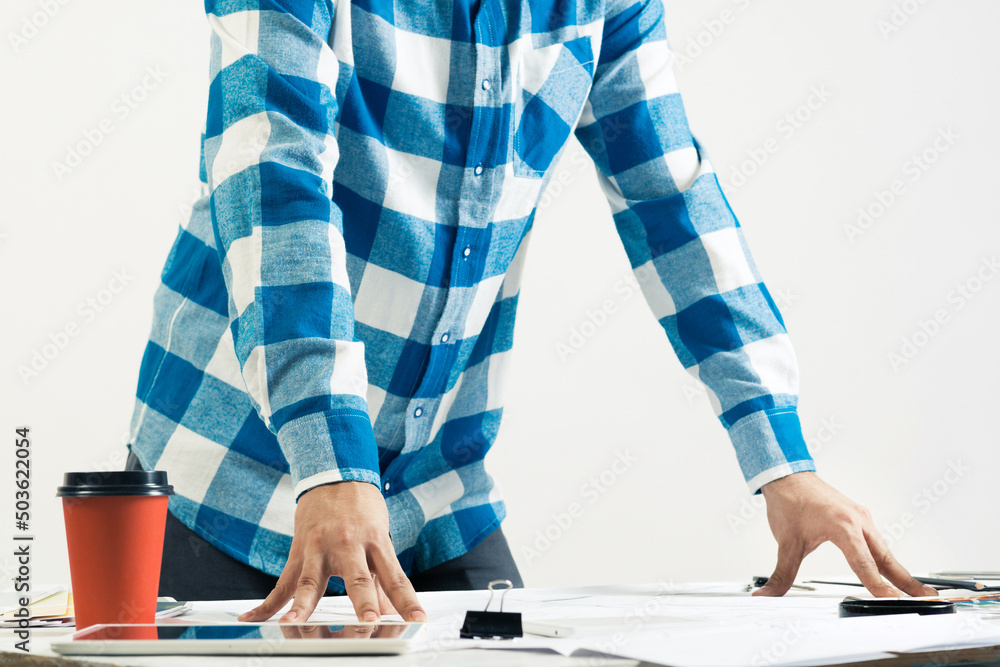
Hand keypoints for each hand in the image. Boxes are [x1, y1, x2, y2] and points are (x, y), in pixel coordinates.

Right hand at [237, 481, 426, 622]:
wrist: (335, 474)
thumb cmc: (362, 509)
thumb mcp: (379, 537)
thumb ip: (382, 577)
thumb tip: (392, 612)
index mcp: (376, 542)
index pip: (395, 578)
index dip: (407, 601)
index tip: (417, 620)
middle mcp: (350, 545)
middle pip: (358, 578)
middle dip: (364, 602)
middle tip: (370, 621)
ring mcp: (322, 547)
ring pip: (312, 581)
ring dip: (304, 605)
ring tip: (294, 624)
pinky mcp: (300, 551)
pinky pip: (282, 582)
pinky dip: (267, 604)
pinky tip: (251, 618)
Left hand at [753, 472, 936, 597]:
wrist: (786, 475)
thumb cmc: (789, 502)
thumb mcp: (785, 542)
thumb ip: (781, 573)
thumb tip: (767, 594)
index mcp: (842, 525)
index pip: (863, 563)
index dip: (877, 585)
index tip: (891, 600)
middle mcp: (857, 520)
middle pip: (885, 557)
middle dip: (905, 580)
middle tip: (926, 598)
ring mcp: (860, 517)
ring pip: (883, 549)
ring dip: (898, 570)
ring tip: (916, 591)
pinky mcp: (858, 517)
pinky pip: (877, 541)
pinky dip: (886, 558)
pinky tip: (891, 571)